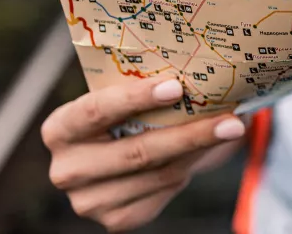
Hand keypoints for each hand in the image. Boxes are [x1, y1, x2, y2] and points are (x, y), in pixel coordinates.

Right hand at [42, 76, 246, 231]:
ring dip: (198, 151)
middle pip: (136, 152)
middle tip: (230, 121)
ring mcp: (88, 201)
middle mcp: (66, 169)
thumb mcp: (133, 94)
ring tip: (229, 130)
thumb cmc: (133, 111)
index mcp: (61, 128)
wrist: (130, 149)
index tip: (176, 87)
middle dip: (189, 135)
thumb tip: (212, 72)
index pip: (95, 111)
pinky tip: (199, 153)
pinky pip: (162, 193)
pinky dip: (188, 169)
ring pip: (157, 174)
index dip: (135, 99)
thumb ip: (156, 84)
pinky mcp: (115, 220)